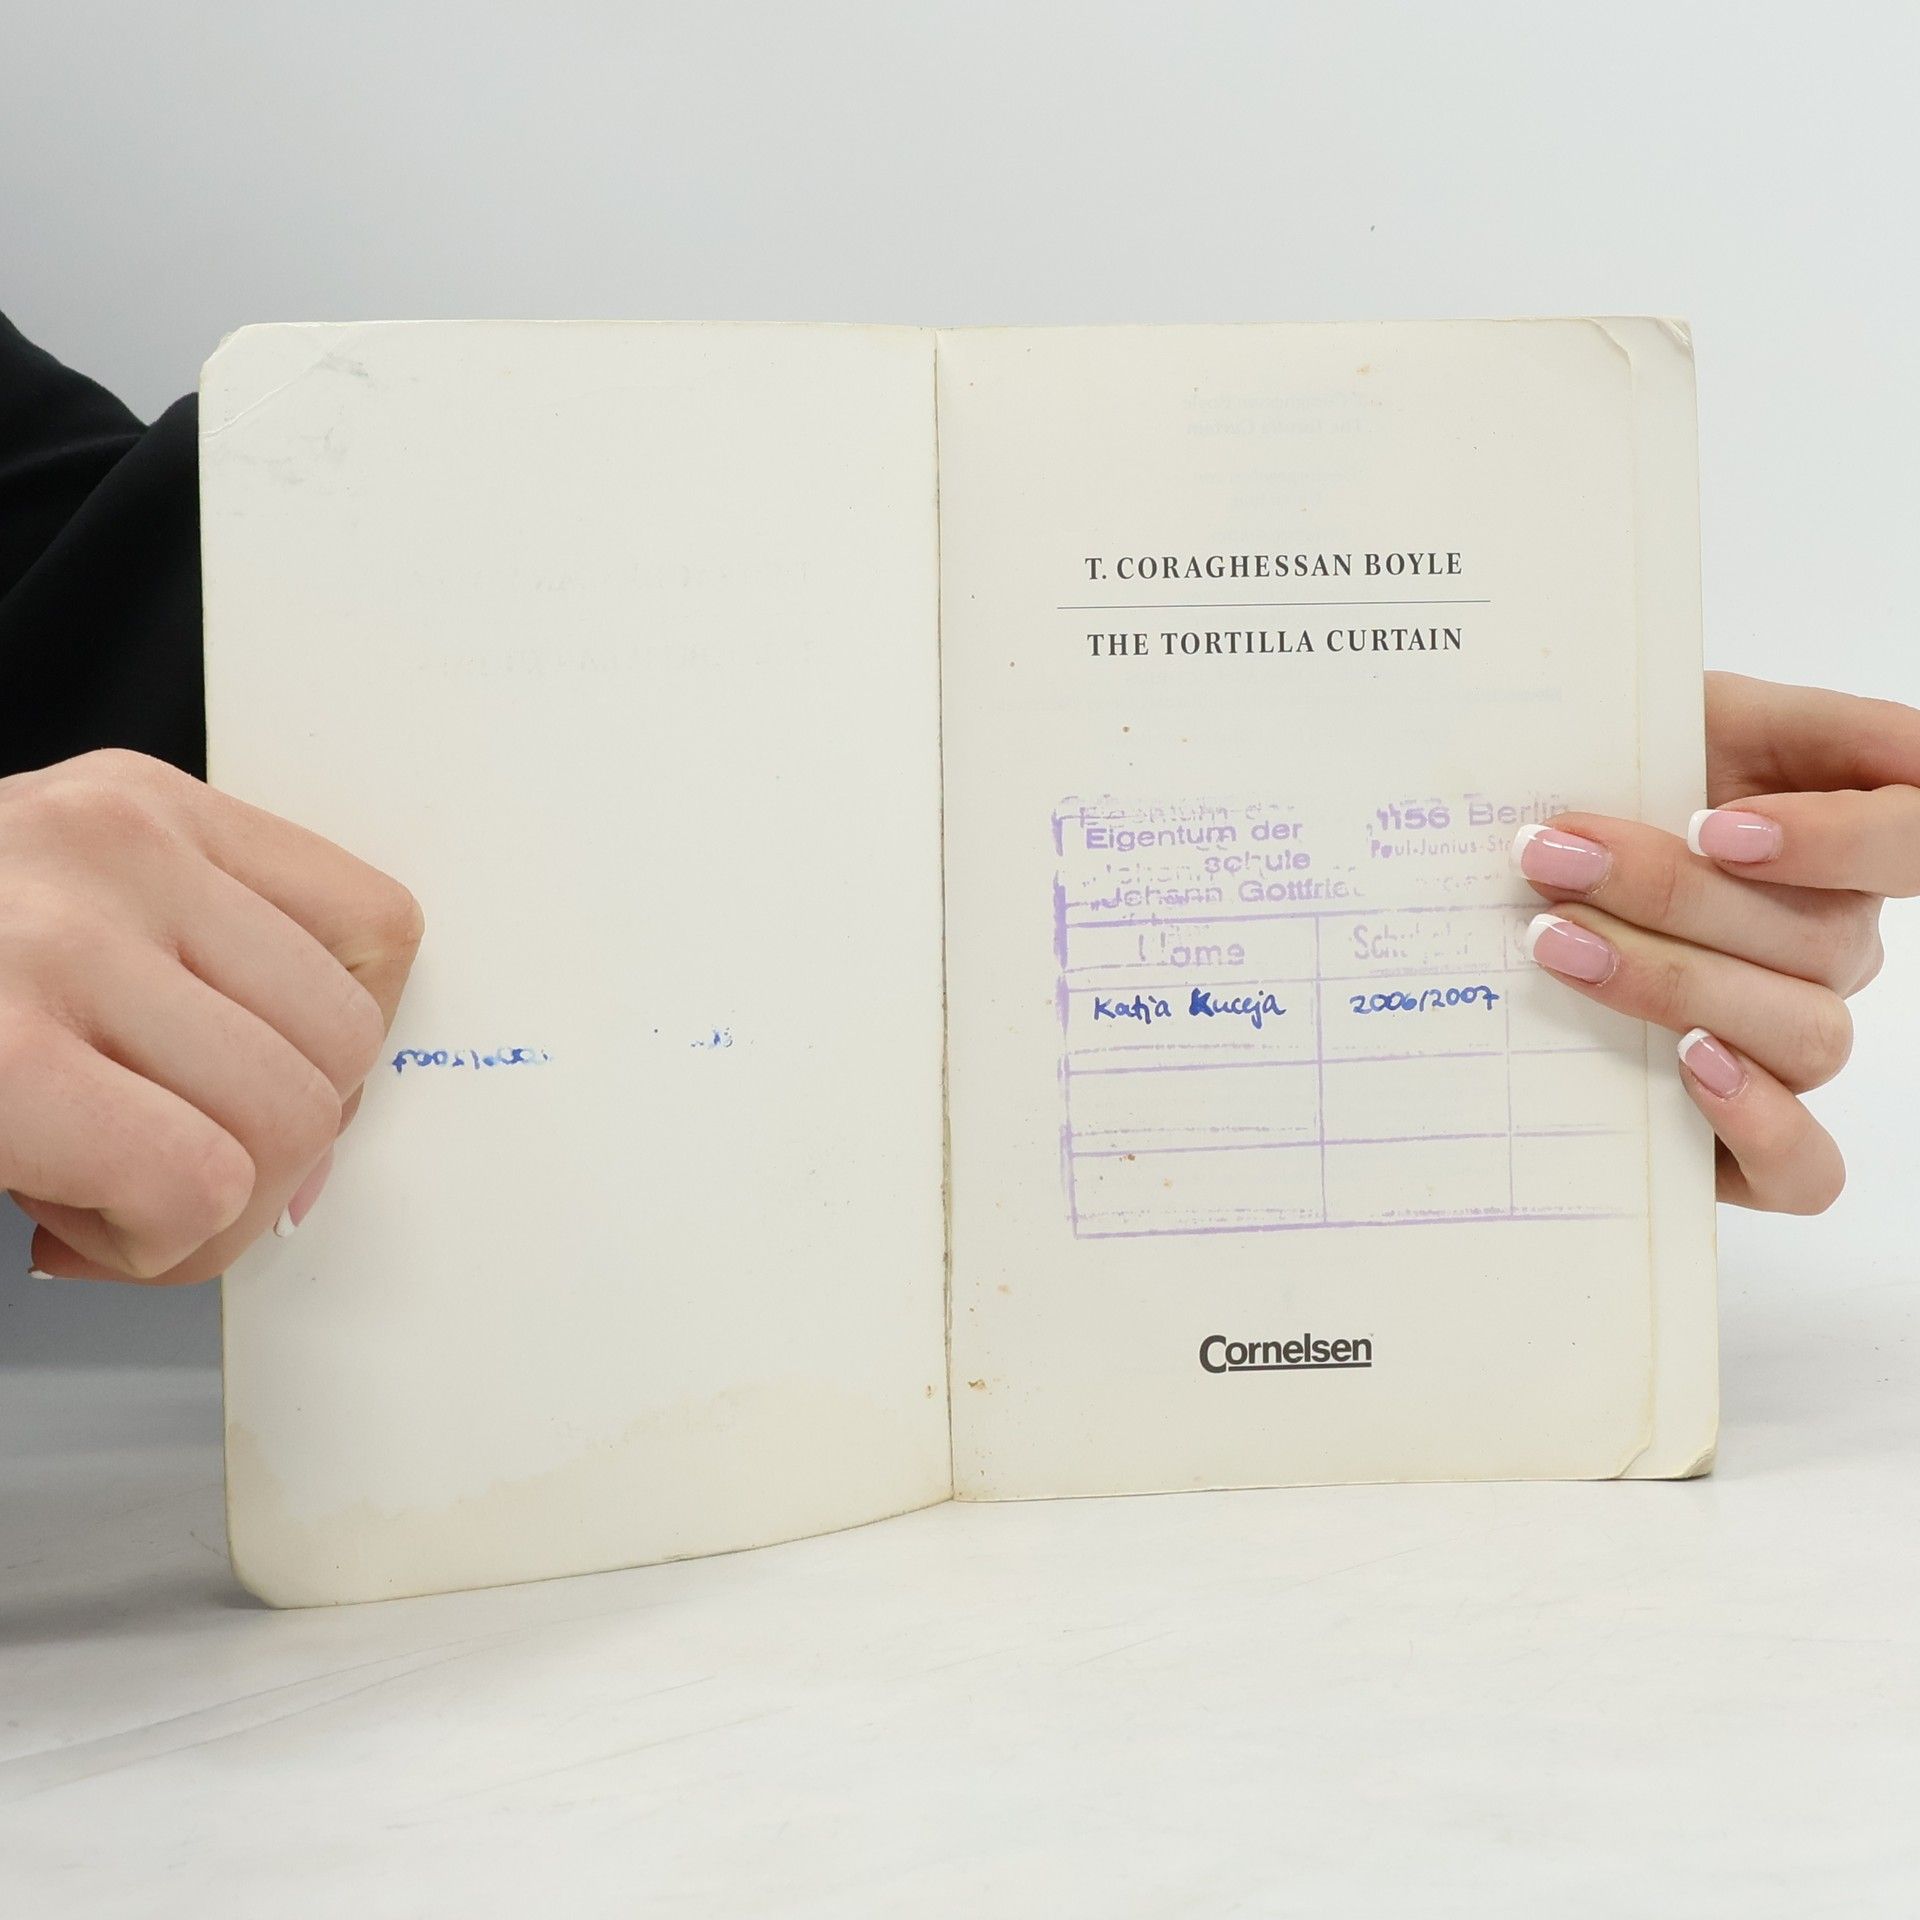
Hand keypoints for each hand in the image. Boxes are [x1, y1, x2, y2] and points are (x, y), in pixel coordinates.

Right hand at [0, 750, 422, 1281]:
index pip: (379, 931)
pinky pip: (195, 1186)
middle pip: (347, 1046)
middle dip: (272, 1153)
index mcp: (143, 811)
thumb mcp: (60, 924)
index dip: (339, 1054)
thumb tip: (328, 1131)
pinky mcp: (3, 1052)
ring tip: (96, 1191)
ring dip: (206, 1213)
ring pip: (288, 1126)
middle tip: (159, 1172)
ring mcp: (58, 940)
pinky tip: (63, 1224)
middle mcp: (113, 849)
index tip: (254, 1098)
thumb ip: (201, 978)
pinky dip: (148, 1246)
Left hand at [1514, 672, 1915, 1212]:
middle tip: (1549, 859)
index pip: (1916, 837)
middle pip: (1818, 941)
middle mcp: (1834, 948)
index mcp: (1839, 845)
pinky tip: (1687, 1066)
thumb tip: (1843, 735)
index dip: (1842, 840)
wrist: (1517, 878)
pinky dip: (1759, 1125)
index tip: (1717, 827)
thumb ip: (1753, 716)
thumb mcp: (1672, 724)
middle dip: (1672, 895)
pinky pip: (1805, 1169)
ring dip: (1674, 985)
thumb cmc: (1602, 790)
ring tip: (1558, 943)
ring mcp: (1796, 1042)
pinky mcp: (1747, 1137)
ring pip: (1805, 1035)